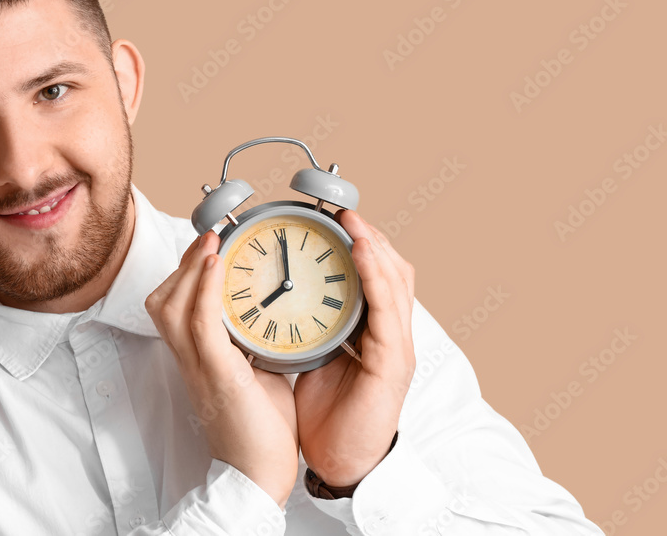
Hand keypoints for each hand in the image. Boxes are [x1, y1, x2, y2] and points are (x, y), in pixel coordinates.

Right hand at [145, 231, 299, 508]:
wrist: (259, 475)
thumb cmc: (259, 431)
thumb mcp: (253, 375)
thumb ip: (250, 346)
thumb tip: (266, 319)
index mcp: (198, 359)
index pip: (175, 308)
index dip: (185, 275)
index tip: (209, 250)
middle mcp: (190, 360)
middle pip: (164, 301)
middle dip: (183, 264)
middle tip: (210, 239)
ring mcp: (199, 366)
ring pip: (173, 306)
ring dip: (190, 269)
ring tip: (212, 243)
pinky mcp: (218, 374)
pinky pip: (200, 325)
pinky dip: (204, 291)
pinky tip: (214, 267)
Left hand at [293, 209, 415, 486]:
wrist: (341, 461)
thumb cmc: (329, 414)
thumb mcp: (314, 358)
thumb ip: (308, 327)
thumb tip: (274, 299)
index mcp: (371, 331)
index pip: (373, 275)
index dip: (359, 244)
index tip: (333, 218)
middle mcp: (389, 333)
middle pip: (391, 269)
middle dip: (369, 236)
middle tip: (342, 210)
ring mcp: (396, 346)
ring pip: (395, 281)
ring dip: (374, 245)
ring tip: (352, 219)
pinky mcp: (393, 362)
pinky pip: (387, 309)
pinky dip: (375, 276)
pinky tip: (361, 252)